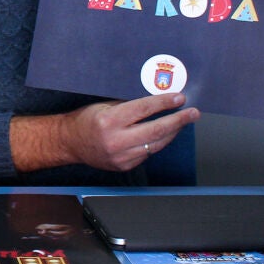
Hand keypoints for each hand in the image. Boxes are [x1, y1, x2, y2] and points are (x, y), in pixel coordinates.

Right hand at [11, 93, 198, 172]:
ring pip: (156, 143)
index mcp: (109, 120)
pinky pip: (147, 152)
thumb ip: (129, 105)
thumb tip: (157, 99)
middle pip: (156, 130)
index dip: (164, 103)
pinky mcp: (125, 165)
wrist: (70, 143)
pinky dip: (158, 141)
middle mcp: (116, 140)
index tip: (179, 98)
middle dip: (178, 120)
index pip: (144, 109)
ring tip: (183, 122)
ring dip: (172, 132)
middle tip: (193, 113)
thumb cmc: (87, 119)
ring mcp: (122, 156)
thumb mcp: (104, 106)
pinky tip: (165, 133)